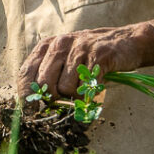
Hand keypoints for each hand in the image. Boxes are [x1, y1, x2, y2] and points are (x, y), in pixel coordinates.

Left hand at [18, 25, 141, 98]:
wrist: (127, 41)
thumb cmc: (90, 56)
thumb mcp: (65, 58)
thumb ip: (48, 75)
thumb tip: (33, 104)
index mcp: (47, 45)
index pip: (26, 73)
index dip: (26, 96)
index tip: (31, 112)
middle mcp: (60, 44)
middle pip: (43, 84)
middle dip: (52, 99)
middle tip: (64, 101)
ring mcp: (79, 49)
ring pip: (64, 88)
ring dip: (75, 96)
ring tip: (84, 87)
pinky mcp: (98, 56)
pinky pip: (85, 87)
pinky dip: (90, 94)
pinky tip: (95, 86)